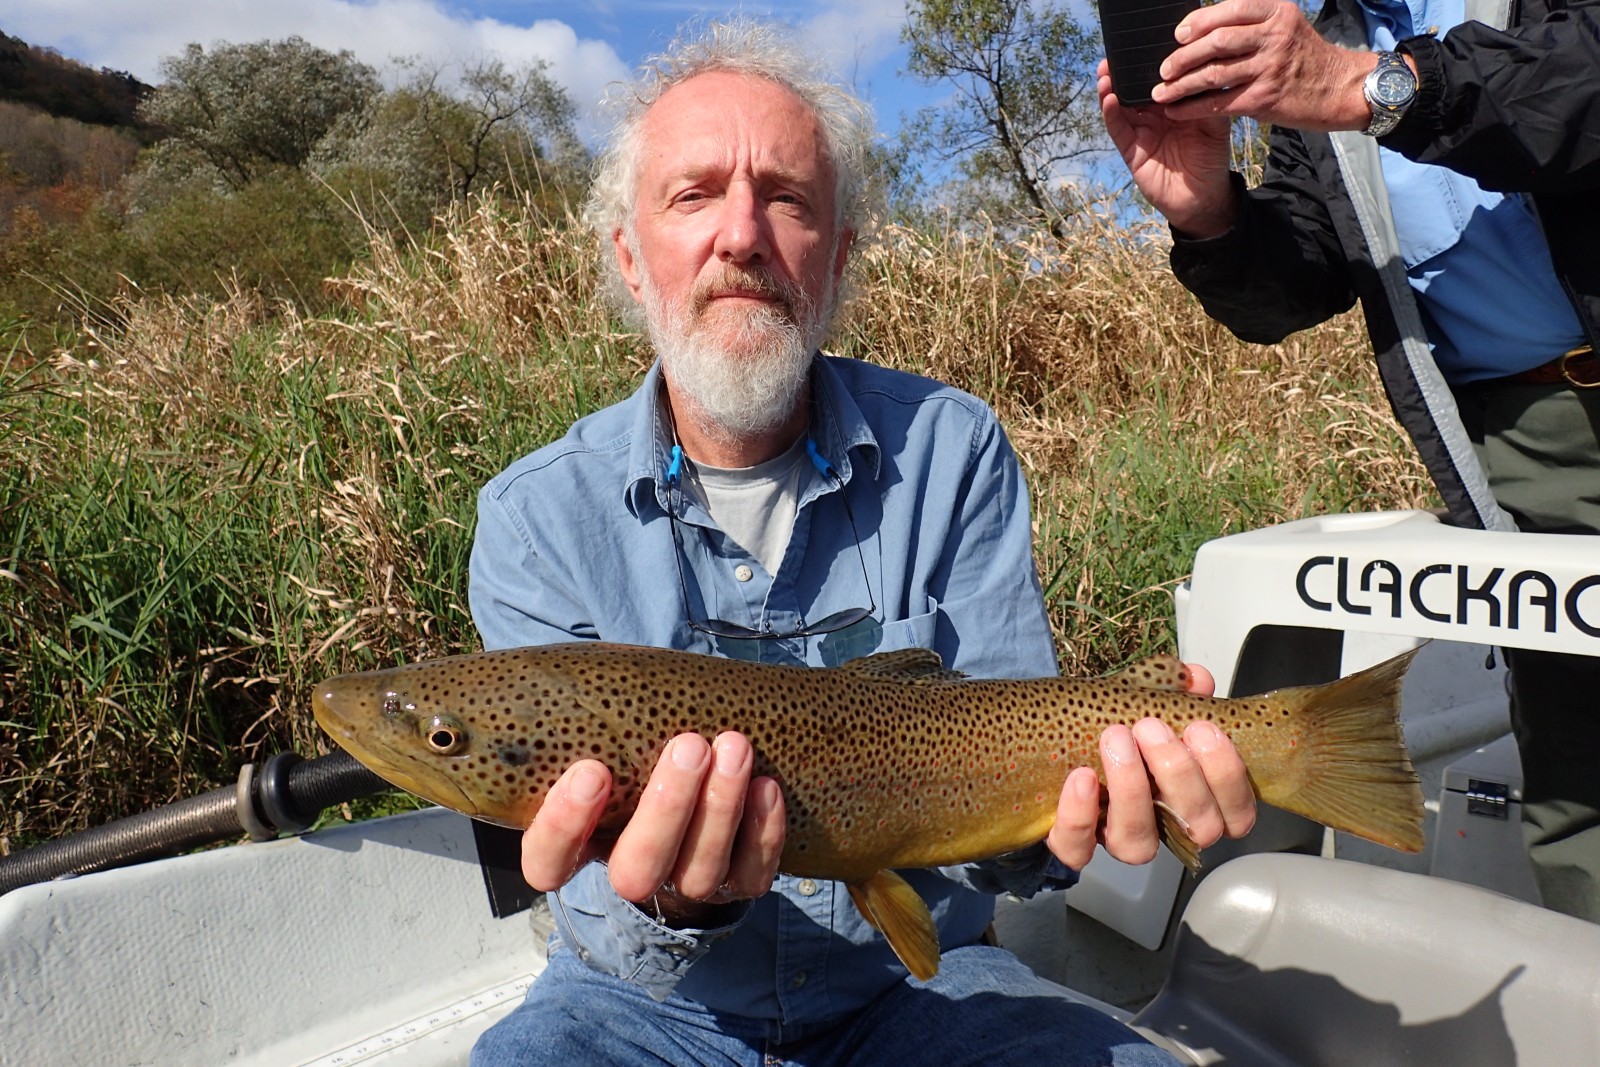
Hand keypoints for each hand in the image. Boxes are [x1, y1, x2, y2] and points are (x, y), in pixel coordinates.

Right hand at [519, 731, 786, 925]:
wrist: (701, 789)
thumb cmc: (639, 750)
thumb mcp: (608, 738)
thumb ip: (593, 721)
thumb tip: (580, 673)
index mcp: (581, 843)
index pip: (549, 862)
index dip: (564, 827)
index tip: (591, 771)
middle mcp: (631, 873)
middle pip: (636, 872)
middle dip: (666, 809)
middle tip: (689, 746)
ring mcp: (686, 886)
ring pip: (698, 873)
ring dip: (720, 809)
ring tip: (734, 746)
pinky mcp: (738, 885)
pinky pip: (752, 875)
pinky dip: (763, 832)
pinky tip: (766, 786)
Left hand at [1047, 663, 1258, 868]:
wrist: (1056, 746)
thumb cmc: (1120, 728)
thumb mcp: (1149, 700)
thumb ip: (1175, 688)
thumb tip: (1195, 678)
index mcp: (1198, 801)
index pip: (1237, 814)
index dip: (1227, 777)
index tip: (1203, 729)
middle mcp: (1166, 828)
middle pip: (1196, 827)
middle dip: (1179, 773)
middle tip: (1150, 728)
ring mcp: (1119, 839)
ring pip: (1139, 845)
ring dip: (1131, 790)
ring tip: (1117, 738)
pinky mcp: (1073, 845)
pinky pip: (1078, 849)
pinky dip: (1080, 816)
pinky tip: (1081, 777)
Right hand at [1098, 58, 1236, 237]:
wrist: (1204, 197)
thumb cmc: (1211, 159)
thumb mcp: (1215, 123)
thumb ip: (1207, 99)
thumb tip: (1204, 70)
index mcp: (1173, 106)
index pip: (1159, 81)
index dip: (1148, 65)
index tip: (1143, 46)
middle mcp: (1153, 116)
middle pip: (1134, 90)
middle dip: (1123, 73)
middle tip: (1115, 55)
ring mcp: (1140, 133)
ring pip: (1120, 106)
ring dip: (1111, 89)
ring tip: (1106, 72)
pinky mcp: (1131, 151)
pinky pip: (1118, 130)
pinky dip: (1112, 114)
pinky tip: (1110, 98)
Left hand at [1152, 0, 1375, 131]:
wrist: (1341, 88)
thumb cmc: (1306, 58)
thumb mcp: (1285, 27)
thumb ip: (1252, 24)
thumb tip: (1205, 30)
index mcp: (1276, 13)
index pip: (1230, 10)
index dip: (1199, 22)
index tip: (1178, 35)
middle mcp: (1273, 36)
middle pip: (1216, 42)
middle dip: (1183, 56)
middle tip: (1164, 69)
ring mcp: (1269, 67)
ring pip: (1213, 73)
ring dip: (1181, 85)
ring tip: (1162, 92)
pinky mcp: (1265, 98)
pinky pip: (1218, 102)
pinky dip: (1192, 107)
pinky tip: (1177, 111)